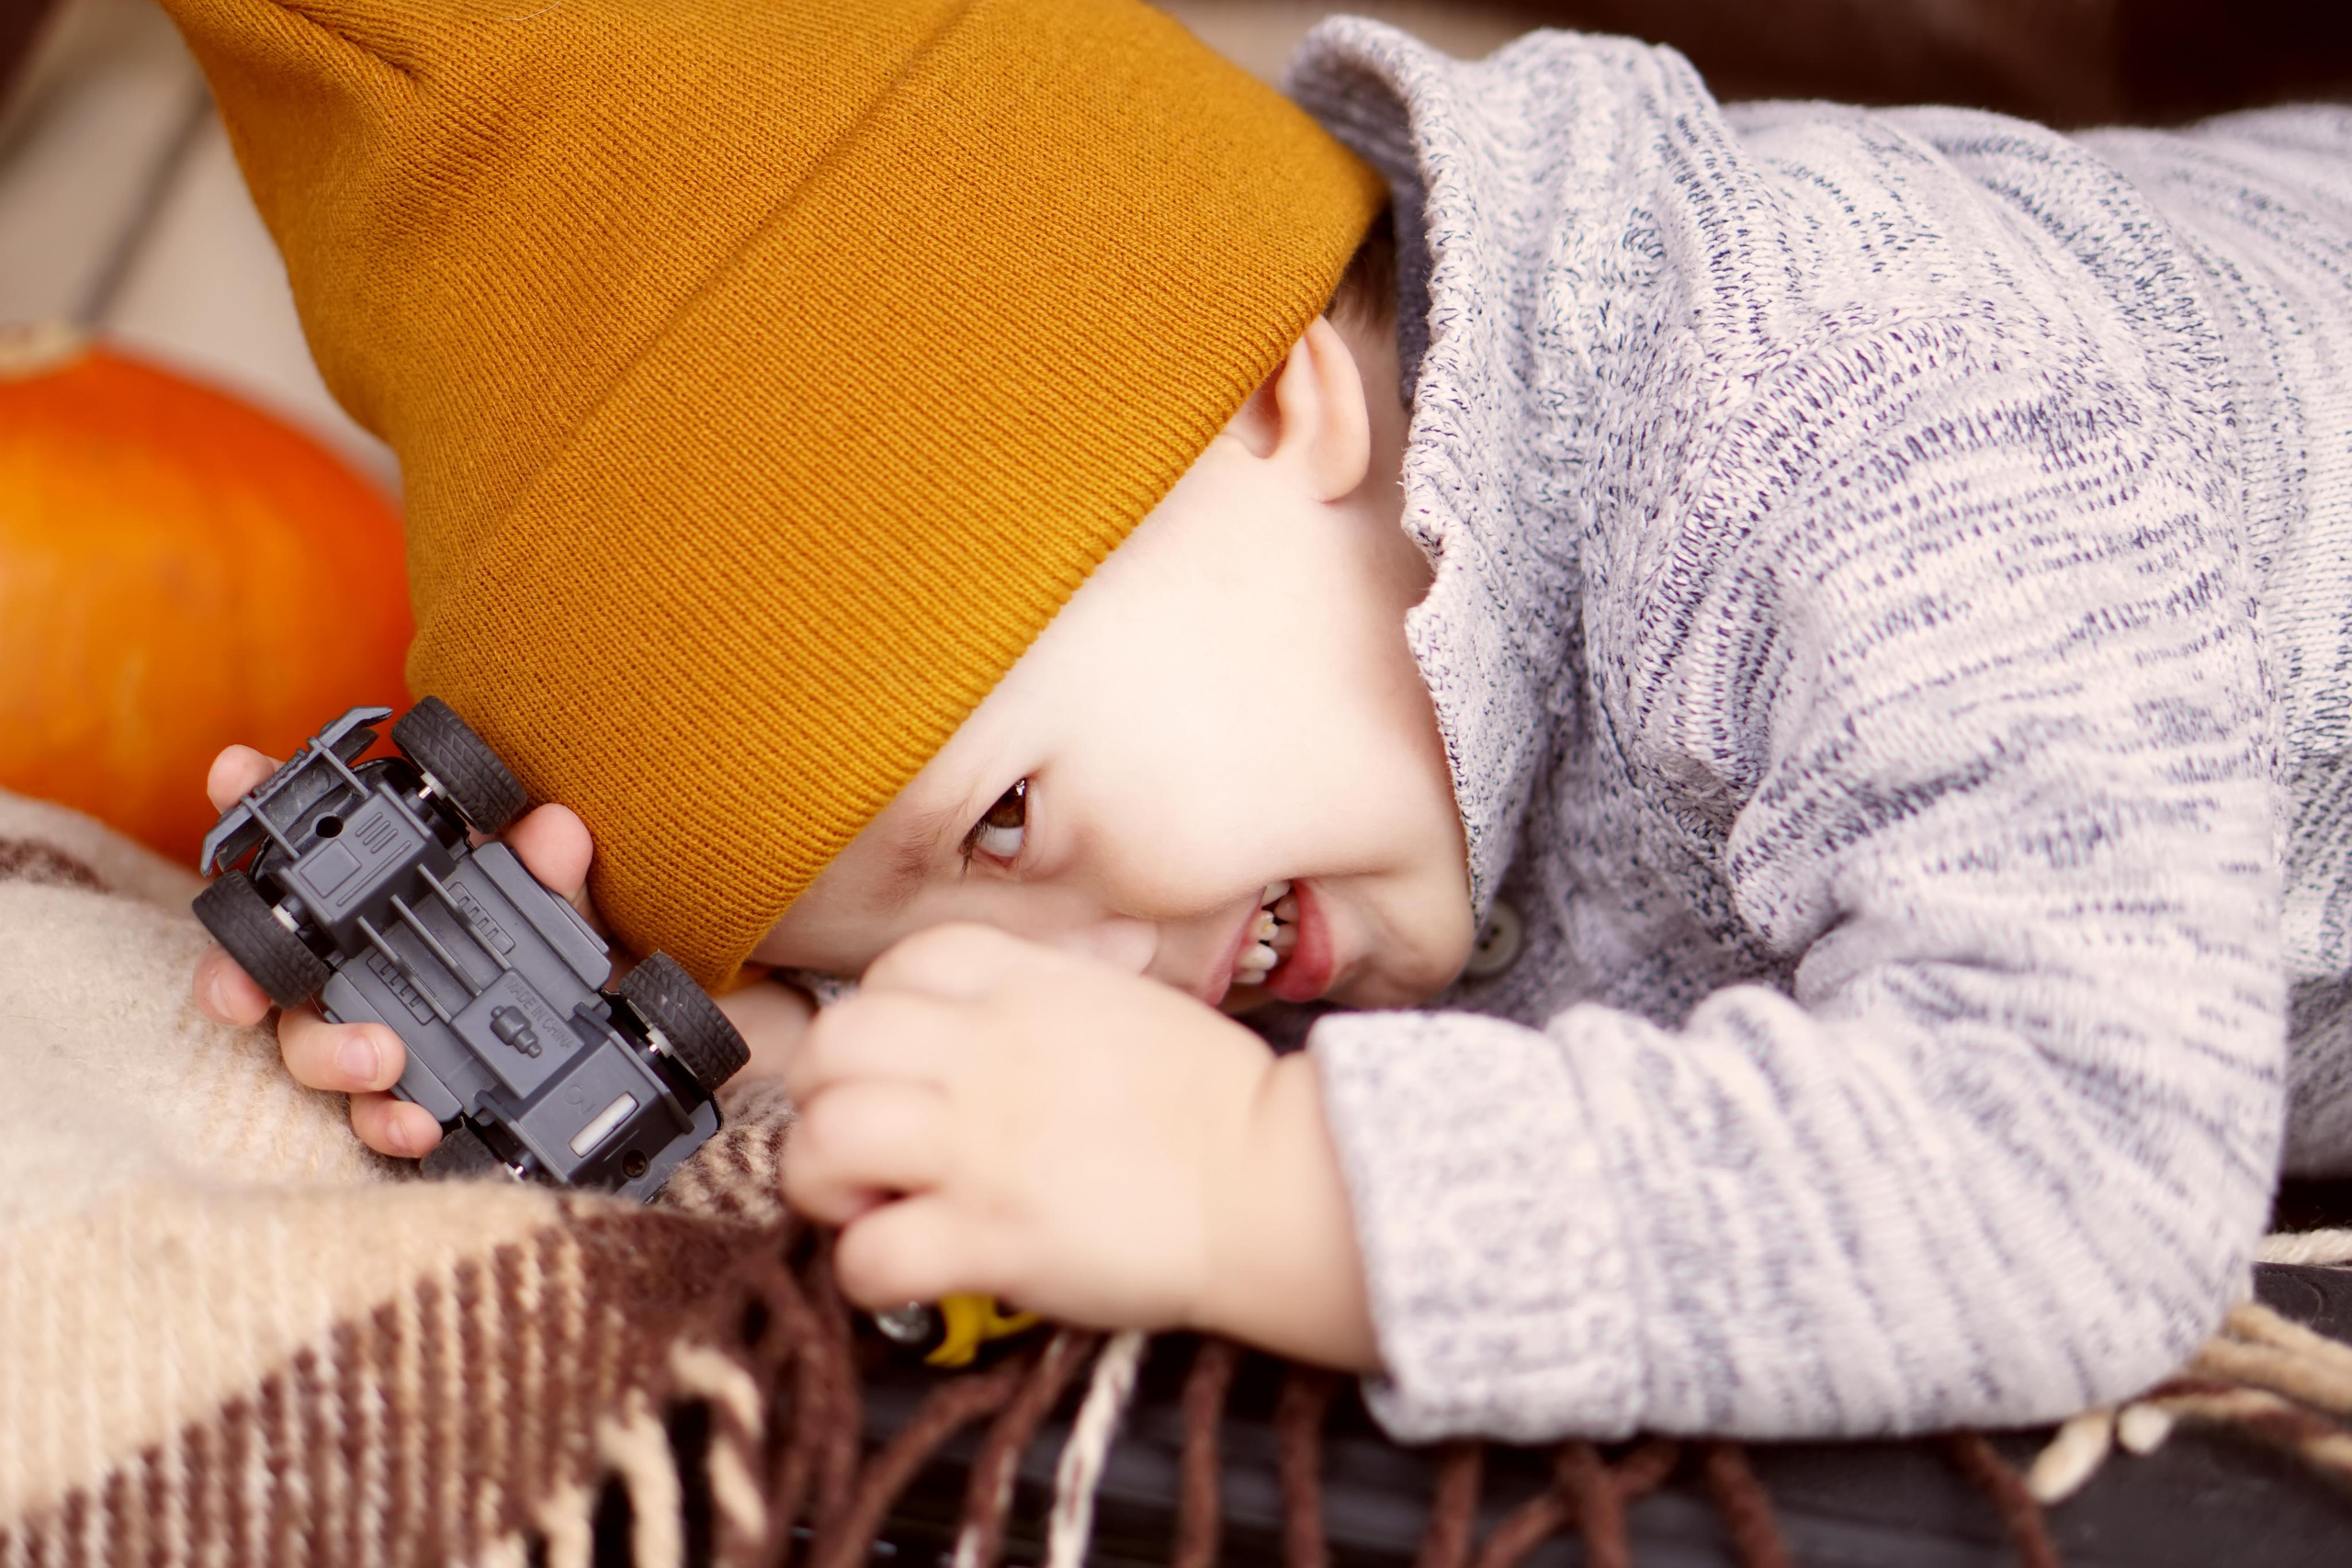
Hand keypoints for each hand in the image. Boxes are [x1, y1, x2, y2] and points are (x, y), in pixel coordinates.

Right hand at [189, 744, 597, 1157]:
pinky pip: (368, 1116)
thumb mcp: (557, 905)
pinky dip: (386, 1122)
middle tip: (241, 993)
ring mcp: (360, 1028)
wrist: (591, 1041)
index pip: (299, 840)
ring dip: (328, 1054)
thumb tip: (555, 831)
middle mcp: (345, 960)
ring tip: (380, 1060)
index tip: (233, 777)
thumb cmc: (548, 952)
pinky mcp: (394, 1096)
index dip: (252, 802)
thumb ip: (548, 869)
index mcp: (373, 894)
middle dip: (236, 972)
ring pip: (304, 1045)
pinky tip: (417, 1124)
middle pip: (262, 963)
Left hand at [783, 924, 1379, 1367]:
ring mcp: (982, 1144)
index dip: (878, 1025)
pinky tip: (911, 1267)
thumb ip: (1035, 987)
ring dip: (824, 1182)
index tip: (906, 1071)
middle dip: (823, 1099)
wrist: (1269, 1181)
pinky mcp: (993, 1237)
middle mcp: (985, 1052)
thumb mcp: (1119, 995)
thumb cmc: (1206, 1100)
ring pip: (823, 1139)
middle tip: (864, 1143)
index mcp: (1018, 984)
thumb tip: (972, 1006)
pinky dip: (866, 1271)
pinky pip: (868, 1254)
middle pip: (830, 1048)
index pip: (889, 972)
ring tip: (870, 1204)